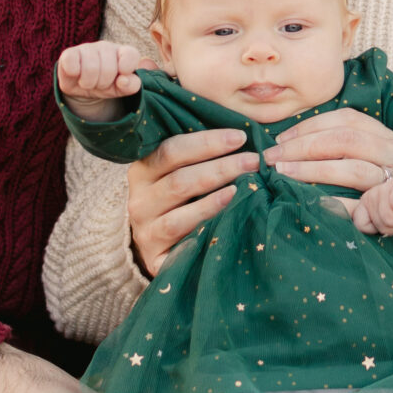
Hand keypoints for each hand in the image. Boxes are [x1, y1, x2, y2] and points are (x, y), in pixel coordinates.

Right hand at [57, 40, 142, 115]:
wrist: (82, 87)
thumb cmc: (107, 84)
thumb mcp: (121, 88)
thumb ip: (131, 85)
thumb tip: (123, 80)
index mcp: (123, 52)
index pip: (131, 54)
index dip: (127, 68)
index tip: (120, 79)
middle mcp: (106, 47)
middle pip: (109, 68)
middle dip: (104, 84)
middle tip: (100, 84)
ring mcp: (87, 48)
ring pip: (90, 68)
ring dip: (89, 83)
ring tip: (88, 82)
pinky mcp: (69, 53)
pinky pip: (71, 61)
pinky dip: (74, 73)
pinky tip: (76, 74)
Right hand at [126, 127, 253, 279]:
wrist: (162, 247)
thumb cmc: (182, 201)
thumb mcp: (184, 172)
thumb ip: (205, 155)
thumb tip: (243, 134)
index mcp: (143, 170)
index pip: (171, 150)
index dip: (207, 142)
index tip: (240, 137)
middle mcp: (139, 200)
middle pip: (179, 181)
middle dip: (220, 168)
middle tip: (253, 162)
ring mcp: (145, 231)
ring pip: (178, 214)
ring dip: (212, 201)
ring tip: (240, 189)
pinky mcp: (154, 258)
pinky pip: (181, 242)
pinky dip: (203, 227)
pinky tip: (225, 217)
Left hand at [268, 107, 392, 198]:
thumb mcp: (380, 161)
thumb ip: (349, 151)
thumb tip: (294, 146)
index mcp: (388, 138)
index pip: (348, 120)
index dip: (311, 126)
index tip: (281, 138)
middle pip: (346, 141)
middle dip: (303, 146)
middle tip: (271, 158)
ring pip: (354, 170)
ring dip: (313, 170)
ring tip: (283, 174)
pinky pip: (363, 207)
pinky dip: (335, 204)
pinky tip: (310, 204)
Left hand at [351, 166, 392, 236]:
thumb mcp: (390, 222)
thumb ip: (378, 228)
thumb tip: (376, 240)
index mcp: (364, 205)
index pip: (361, 226)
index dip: (378, 231)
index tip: (390, 223)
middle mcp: (370, 196)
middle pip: (380, 226)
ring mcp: (382, 189)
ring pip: (389, 219)